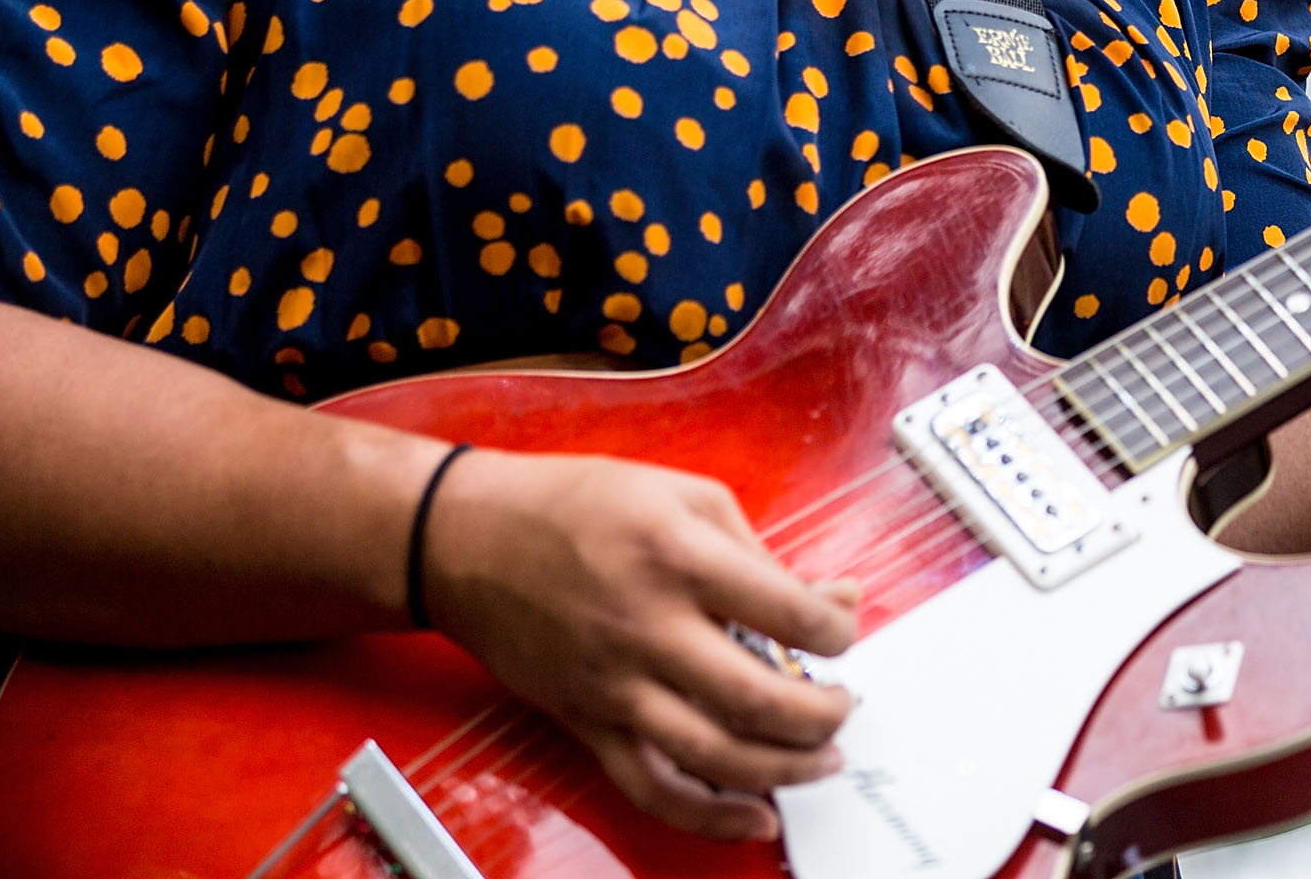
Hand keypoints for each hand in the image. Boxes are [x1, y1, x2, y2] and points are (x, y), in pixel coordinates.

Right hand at [421, 449, 860, 840]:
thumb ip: (759, 551)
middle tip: (841, 705)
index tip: (842, 629)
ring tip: (821, 760)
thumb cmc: (574, 505)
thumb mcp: (682, 494)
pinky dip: (710, 816)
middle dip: (822, 714)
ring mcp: (615, 684)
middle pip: (760, 698)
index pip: (788, 611)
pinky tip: (754, 816)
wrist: (468, 540)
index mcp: (680, 557)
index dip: (836, 629)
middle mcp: (649, 627)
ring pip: (716, 756)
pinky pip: (653, 788)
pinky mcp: (588, 722)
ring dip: (785, 770)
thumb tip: (828, 594)